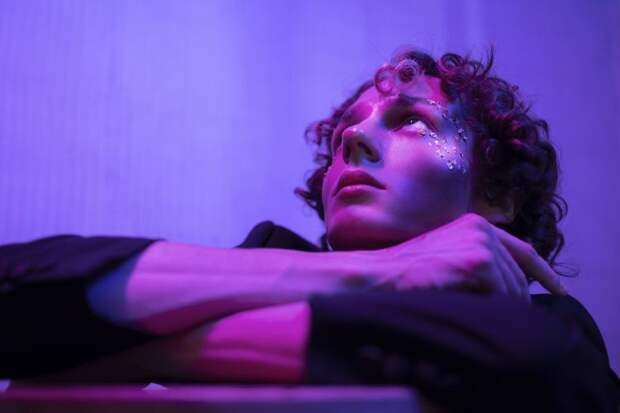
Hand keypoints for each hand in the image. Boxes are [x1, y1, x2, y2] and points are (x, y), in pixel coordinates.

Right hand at [358, 213, 567, 302]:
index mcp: (475, 223)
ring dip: (502, 308)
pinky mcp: (478, 263)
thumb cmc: (404, 271)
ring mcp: (481, 244)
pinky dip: (492, 309)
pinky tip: (472, 313)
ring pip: (513, 288)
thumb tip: (510, 286)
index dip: (542, 272)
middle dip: (516, 299)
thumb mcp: (445, 255)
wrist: (378, 275)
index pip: (522, 250)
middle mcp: (483, 228)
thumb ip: (475, 259)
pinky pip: (502, 295)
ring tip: (478, 318)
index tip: (557, 289)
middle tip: (503, 318)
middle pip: (520, 275)